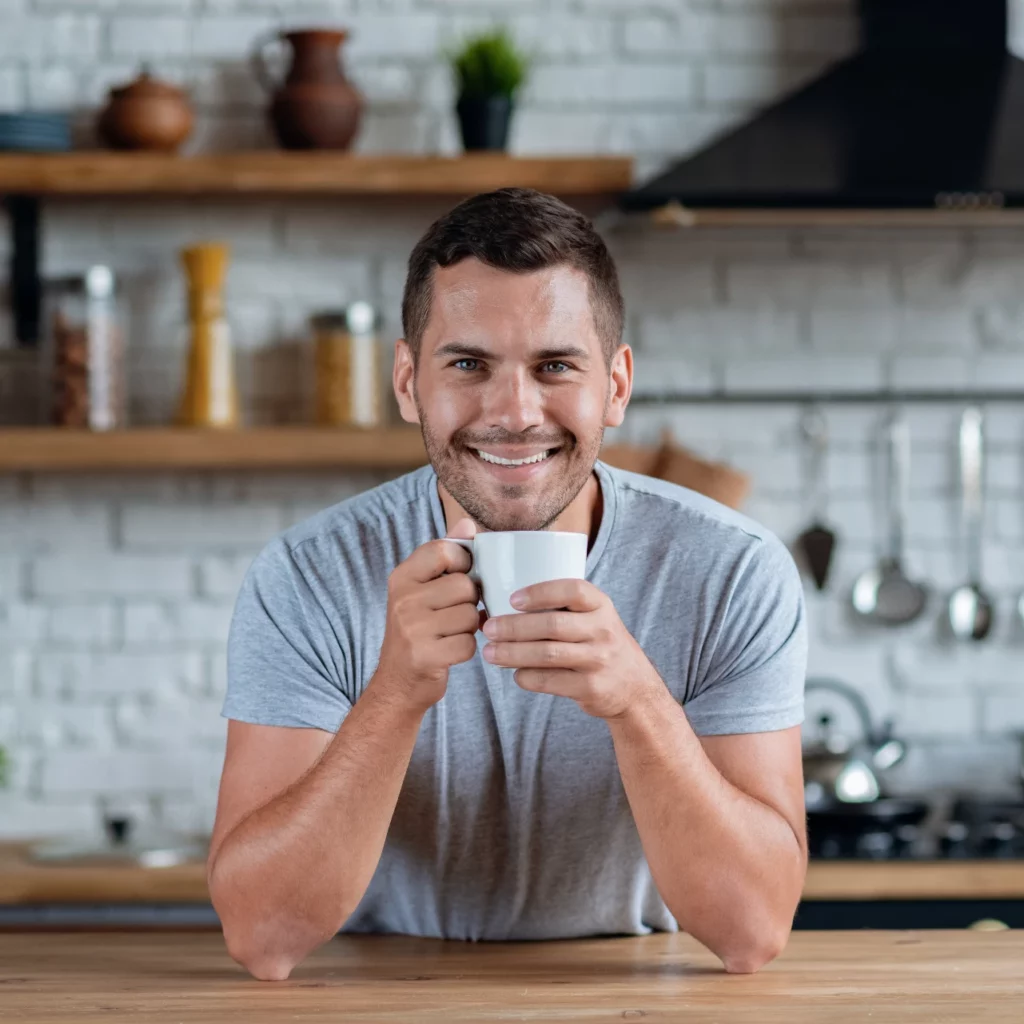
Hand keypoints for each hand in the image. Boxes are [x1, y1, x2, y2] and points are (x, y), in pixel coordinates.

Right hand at [372, 517, 482, 712]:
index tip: (461, 576)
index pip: (444, 550)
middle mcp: (402, 599)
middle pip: (464, 586)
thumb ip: (446, 555)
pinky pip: (469, 644)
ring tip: (452, 632)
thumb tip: (469, 523)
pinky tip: (451, 651)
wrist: (397, 683)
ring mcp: (412, 629)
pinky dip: (467, 650)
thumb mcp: (422, 588)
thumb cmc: (417, 629)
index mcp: (402, 577)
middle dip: (470, 602)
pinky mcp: (425, 656)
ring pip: (470, 615)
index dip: (464, 562)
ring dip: (470, 627)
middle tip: (456, 613)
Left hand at [480, 579, 662, 718]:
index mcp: (601, 605)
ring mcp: (599, 660)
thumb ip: (556, 609)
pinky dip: (527, 677)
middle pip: (553, 625)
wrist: (635, 686)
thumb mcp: (592, 617)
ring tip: (490, 653)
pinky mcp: (591, 688)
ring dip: (513, 654)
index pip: (573, 590)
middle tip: (489, 629)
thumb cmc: (598, 643)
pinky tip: (515, 673)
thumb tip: (492, 608)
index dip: (541, 593)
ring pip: (548, 655)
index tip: (512, 599)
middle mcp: (603, 630)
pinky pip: (550, 681)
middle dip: (515, 627)